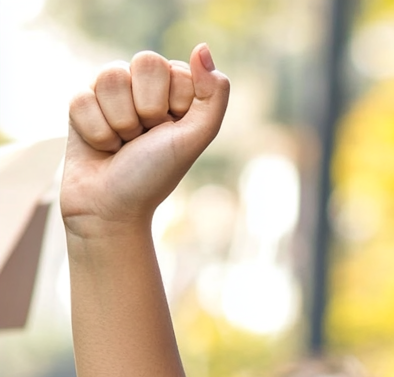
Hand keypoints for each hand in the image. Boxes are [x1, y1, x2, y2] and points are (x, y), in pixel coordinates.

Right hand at [61, 45, 228, 236]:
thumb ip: (212, 97)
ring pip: (111, 77)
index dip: (171, 105)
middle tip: (144, 138)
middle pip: (144, 62)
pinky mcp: (80, 102)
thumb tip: (202, 49)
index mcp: (174, 92)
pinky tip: (101, 147)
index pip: (173, 69)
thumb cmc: (154, 177)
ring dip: (119, 123)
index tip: (168, 133)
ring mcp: (110, 93)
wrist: (112, 209)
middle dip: (146, 110)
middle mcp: (142, 87)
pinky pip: (83, 97)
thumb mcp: (193, 140)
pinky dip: (95, 132)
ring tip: (122, 144)